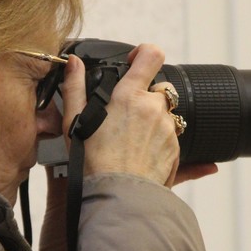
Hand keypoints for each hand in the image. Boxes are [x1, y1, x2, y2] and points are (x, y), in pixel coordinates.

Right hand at [61, 44, 214, 187]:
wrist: (117, 196)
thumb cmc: (94, 163)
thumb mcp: (74, 121)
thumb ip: (74, 86)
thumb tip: (74, 63)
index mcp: (130, 96)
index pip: (151, 55)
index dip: (144, 54)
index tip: (135, 62)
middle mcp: (154, 108)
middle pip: (158, 89)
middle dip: (144, 97)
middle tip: (124, 116)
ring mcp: (168, 129)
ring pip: (165, 114)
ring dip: (153, 121)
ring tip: (131, 141)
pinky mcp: (177, 149)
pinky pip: (171, 137)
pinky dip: (158, 141)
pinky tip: (140, 154)